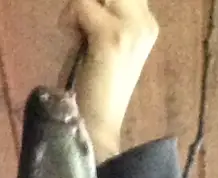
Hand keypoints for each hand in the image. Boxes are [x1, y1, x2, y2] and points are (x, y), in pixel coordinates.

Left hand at [58, 0, 158, 163]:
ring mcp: (131, 28)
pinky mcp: (111, 36)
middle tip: (78, 28)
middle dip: (88, 2)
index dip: (99, 2)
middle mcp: (145, 22)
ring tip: (76, 36)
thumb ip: (103, 16)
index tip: (87, 22)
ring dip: (78, 8)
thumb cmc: (96, 88)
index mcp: (147, 24)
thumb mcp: (104, 44)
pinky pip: (82, 4)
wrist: (98, 125)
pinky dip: (69, 19)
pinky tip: (72, 40)